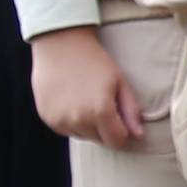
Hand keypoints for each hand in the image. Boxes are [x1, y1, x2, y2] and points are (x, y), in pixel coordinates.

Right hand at [30, 26, 150, 149]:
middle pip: (100, 140)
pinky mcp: (47, 117)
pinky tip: (73, 102)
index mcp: (100, 112)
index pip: (117, 141)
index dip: (123, 132)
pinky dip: (72, 122)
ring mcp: (60, 120)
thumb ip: (131, 111)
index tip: (122, 120)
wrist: (61, 45)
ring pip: (82, 136)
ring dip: (88, 126)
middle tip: (104, 104)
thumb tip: (139, 135)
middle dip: (106, 128)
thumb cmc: (95, 62)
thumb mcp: (120, 82)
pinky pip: (66, 130)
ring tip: (87, 101)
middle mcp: (78, 120)